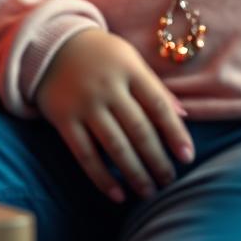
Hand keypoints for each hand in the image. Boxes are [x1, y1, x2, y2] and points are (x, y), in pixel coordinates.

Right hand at [34, 28, 194, 202]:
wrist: (53, 45)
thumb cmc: (102, 56)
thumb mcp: (131, 61)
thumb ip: (155, 88)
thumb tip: (184, 116)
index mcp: (130, 70)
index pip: (158, 105)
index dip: (175, 133)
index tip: (187, 158)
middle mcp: (108, 87)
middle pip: (139, 129)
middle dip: (157, 159)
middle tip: (169, 181)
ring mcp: (85, 104)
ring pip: (114, 146)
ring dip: (135, 173)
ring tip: (149, 191)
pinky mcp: (64, 120)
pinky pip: (85, 154)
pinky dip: (102, 177)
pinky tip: (118, 194)